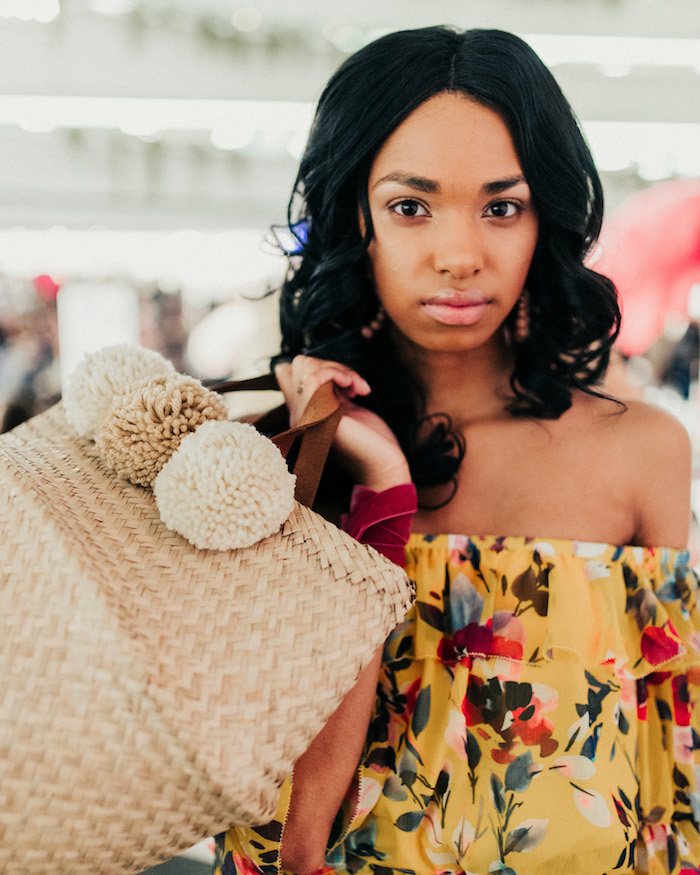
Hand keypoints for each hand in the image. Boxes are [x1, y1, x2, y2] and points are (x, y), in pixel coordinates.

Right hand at [274, 355, 411, 491]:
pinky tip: (358, 390)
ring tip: (356, 387)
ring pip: (306, 367)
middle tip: (352, 384)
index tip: (344, 384)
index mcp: (303, 413)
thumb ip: (328, 391)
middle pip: (299, 365)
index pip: (288, 373)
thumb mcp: (344, 407)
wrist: (383, 465)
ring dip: (338, 368)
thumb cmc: (370, 439)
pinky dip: (340, 373)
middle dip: (331, 364)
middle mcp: (298, 416)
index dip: (319, 367)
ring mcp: (305, 417)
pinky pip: (316, 378)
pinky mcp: (318, 417)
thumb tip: (318, 366)